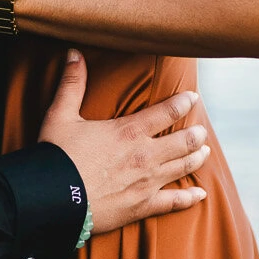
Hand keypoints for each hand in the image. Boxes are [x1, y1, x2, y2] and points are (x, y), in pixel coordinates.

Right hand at [39, 51, 208, 232]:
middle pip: (183, 141)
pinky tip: (200, 195)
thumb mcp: (60, 115)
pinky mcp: (143, 206)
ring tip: (205, 152)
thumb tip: (73, 53)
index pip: (166, 112)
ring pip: (183, 167)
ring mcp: (147, 182)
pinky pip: (173, 202)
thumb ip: (72, 83)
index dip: (184, 103)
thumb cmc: (57, 156)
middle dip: (196, 134)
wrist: (53, 199)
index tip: (193, 98)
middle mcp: (145, 155)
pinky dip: (189, 198)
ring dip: (197, 158)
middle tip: (202, 130)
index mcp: (129, 131)